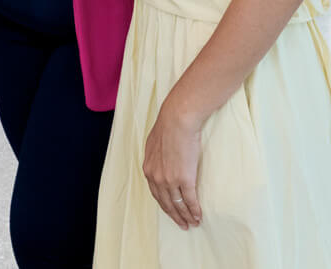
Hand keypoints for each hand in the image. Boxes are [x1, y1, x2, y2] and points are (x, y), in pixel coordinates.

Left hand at [142, 98, 202, 229]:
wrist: (177, 122)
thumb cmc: (167, 129)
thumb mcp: (153, 146)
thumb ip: (155, 159)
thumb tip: (160, 164)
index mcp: (149, 170)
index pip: (156, 194)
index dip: (165, 205)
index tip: (171, 212)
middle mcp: (156, 178)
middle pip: (166, 203)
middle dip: (175, 215)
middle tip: (183, 225)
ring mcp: (170, 180)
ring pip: (178, 204)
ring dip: (186, 216)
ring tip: (192, 223)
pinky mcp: (184, 179)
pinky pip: (190, 200)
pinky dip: (194, 210)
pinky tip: (198, 216)